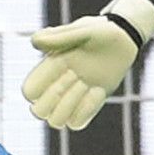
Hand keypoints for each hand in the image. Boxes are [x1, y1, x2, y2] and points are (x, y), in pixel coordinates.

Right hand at [20, 0, 153, 130]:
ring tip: (87, 84)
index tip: (62, 65)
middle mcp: (58, 85)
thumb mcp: (82, 31)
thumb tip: (34, 42)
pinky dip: (87, 110)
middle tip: (76, 75)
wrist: (124, 39)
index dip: (40, 85)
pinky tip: (99, 90)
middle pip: (39, 111)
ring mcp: (74, 97)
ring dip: (70, 105)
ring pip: (56, 121)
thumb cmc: (101, 31)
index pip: (29, 91)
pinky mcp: (89, 104)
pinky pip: (77, 123)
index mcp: (49, 68)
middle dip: (56, 96)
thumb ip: (59, 37)